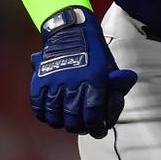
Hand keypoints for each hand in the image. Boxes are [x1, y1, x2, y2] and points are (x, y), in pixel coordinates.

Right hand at [30, 6, 137, 137]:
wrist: (71, 30)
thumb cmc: (93, 50)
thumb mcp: (110, 65)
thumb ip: (116, 84)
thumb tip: (121, 97)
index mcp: (94, 79)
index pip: (94, 114)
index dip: (97, 127)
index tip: (99, 130)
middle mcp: (73, 83)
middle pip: (74, 120)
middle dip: (81, 128)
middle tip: (85, 127)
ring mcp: (54, 83)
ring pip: (55, 118)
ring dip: (63, 124)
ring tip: (69, 122)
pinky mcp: (39, 82)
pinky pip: (39, 108)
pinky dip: (45, 116)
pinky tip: (53, 115)